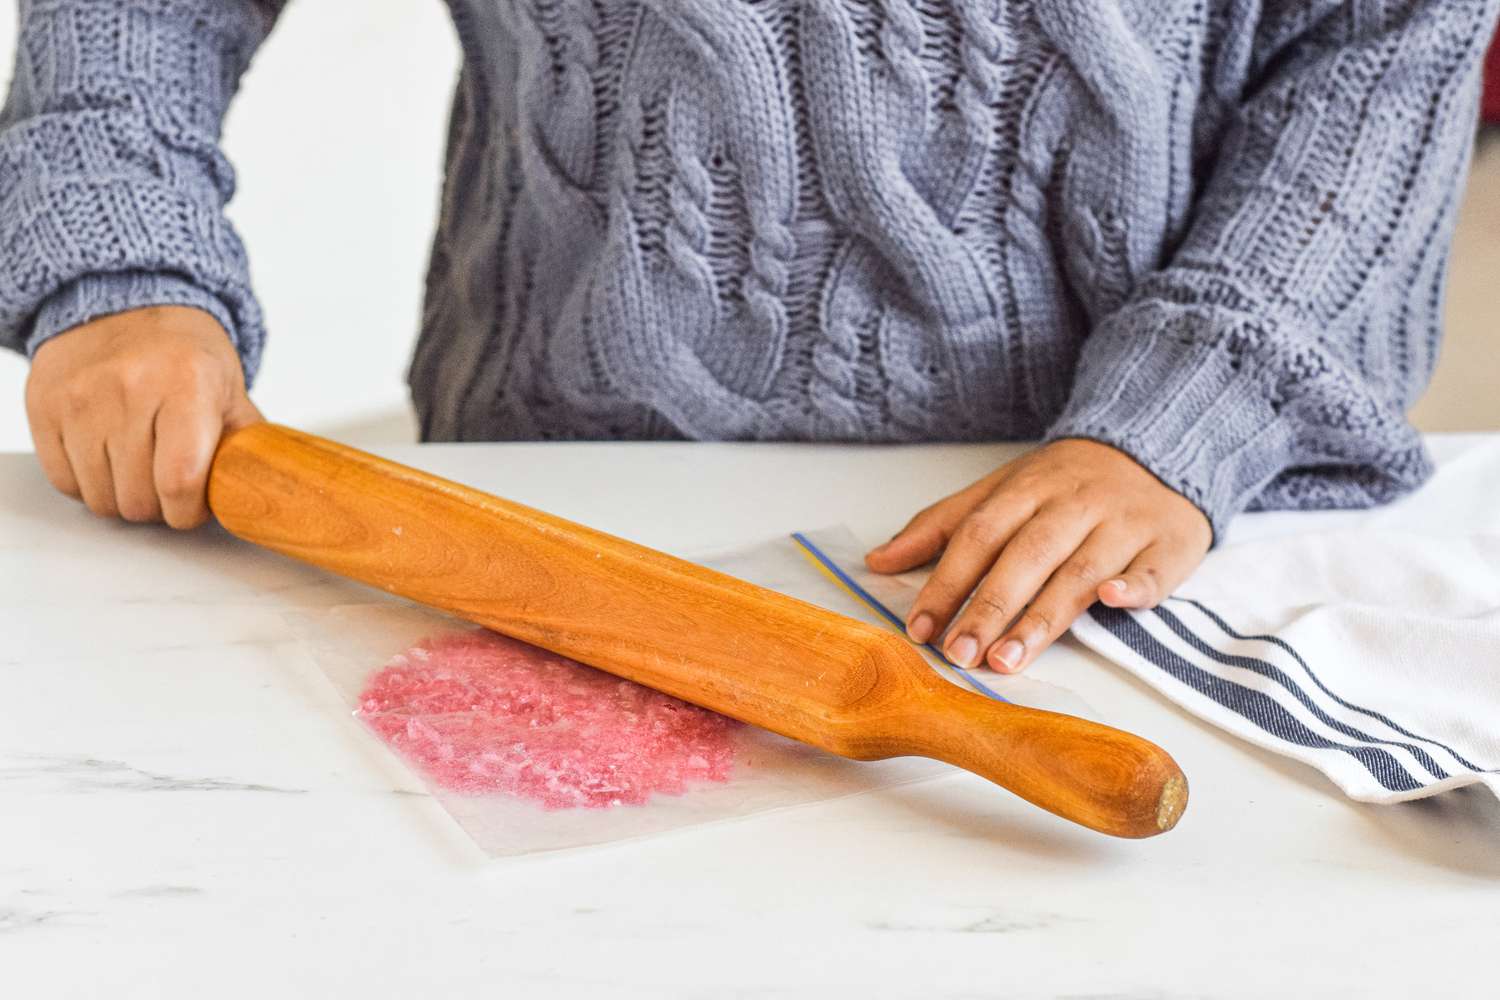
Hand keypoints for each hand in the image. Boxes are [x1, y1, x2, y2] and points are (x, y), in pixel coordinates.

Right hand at [25, 305, 262, 527]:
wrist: (122, 304)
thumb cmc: (182, 352)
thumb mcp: (229, 388)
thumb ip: (245, 442)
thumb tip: (259, 488)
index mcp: (188, 383)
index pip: (180, 480)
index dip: (188, 511)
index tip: (194, 507)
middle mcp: (130, 387)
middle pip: (139, 498)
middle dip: (160, 507)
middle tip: (170, 485)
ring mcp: (81, 397)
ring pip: (101, 497)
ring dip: (124, 497)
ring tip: (141, 470)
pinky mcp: (44, 406)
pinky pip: (65, 481)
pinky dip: (89, 484)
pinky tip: (109, 459)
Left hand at [865, 438, 1210, 672]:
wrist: (1155, 450)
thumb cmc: (1066, 482)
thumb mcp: (1001, 490)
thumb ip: (941, 526)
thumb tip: (878, 561)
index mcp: (1028, 488)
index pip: (979, 534)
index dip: (948, 581)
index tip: (921, 627)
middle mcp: (1074, 504)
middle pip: (1026, 556)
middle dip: (989, 607)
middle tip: (959, 653)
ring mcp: (1124, 523)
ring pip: (1080, 572)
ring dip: (1042, 617)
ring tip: (1005, 659)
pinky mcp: (1170, 544)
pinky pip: (1152, 569)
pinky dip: (1133, 585)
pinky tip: (1111, 601)